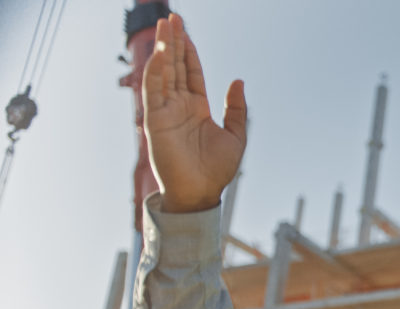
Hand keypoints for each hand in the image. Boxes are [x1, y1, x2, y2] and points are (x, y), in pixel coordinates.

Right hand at [142, 14, 245, 212]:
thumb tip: (238, 80)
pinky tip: (160, 53)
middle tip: (173, 17)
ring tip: (166, 26)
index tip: (185, 29)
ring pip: (164, 73)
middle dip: (175, 42)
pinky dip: (156, 72)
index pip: (191, 72)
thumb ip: (236, 108)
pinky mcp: (156, 121)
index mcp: (197, 107)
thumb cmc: (217, 170)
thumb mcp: (236, 135)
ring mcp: (166, 111)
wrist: (201, 192)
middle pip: (176, 66)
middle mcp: (179, 106)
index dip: (189, 51)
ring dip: (164, 50)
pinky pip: (154, 91)